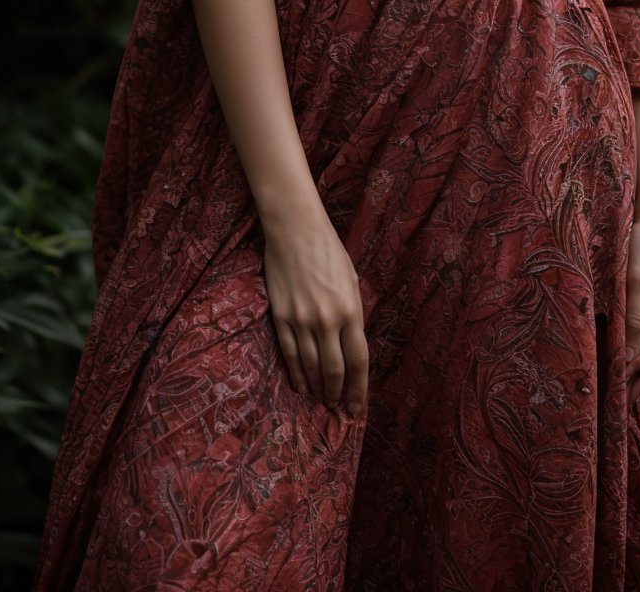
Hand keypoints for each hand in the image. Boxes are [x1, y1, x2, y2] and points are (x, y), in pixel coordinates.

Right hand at [262, 202, 368, 418]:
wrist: (295, 230)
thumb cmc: (329, 251)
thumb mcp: (351, 280)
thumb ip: (353, 313)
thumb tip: (351, 341)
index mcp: (351, 310)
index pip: (358, 361)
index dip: (358, 389)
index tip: (357, 408)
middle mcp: (327, 320)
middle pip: (334, 370)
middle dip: (338, 394)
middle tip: (338, 409)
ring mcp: (301, 320)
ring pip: (311, 367)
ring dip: (317, 389)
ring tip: (322, 401)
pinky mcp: (281, 317)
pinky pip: (289, 354)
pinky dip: (296, 374)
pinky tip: (301, 387)